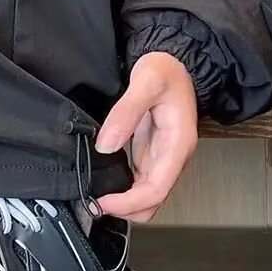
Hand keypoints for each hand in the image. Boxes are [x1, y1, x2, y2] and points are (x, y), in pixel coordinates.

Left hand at [96, 52, 197, 222]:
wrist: (175, 61)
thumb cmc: (166, 69)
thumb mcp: (146, 82)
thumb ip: (126, 113)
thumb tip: (106, 144)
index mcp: (178, 144)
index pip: (156, 190)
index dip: (129, 203)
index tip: (102, 202)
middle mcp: (173, 157)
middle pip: (153, 202)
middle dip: (126, 209)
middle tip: (93, 202)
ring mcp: (163, 157)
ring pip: (147, 196)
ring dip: (124, 202)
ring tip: (95, 195)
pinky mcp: (152, 153)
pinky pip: (140, 182)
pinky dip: (124, 189)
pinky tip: (104, 182)